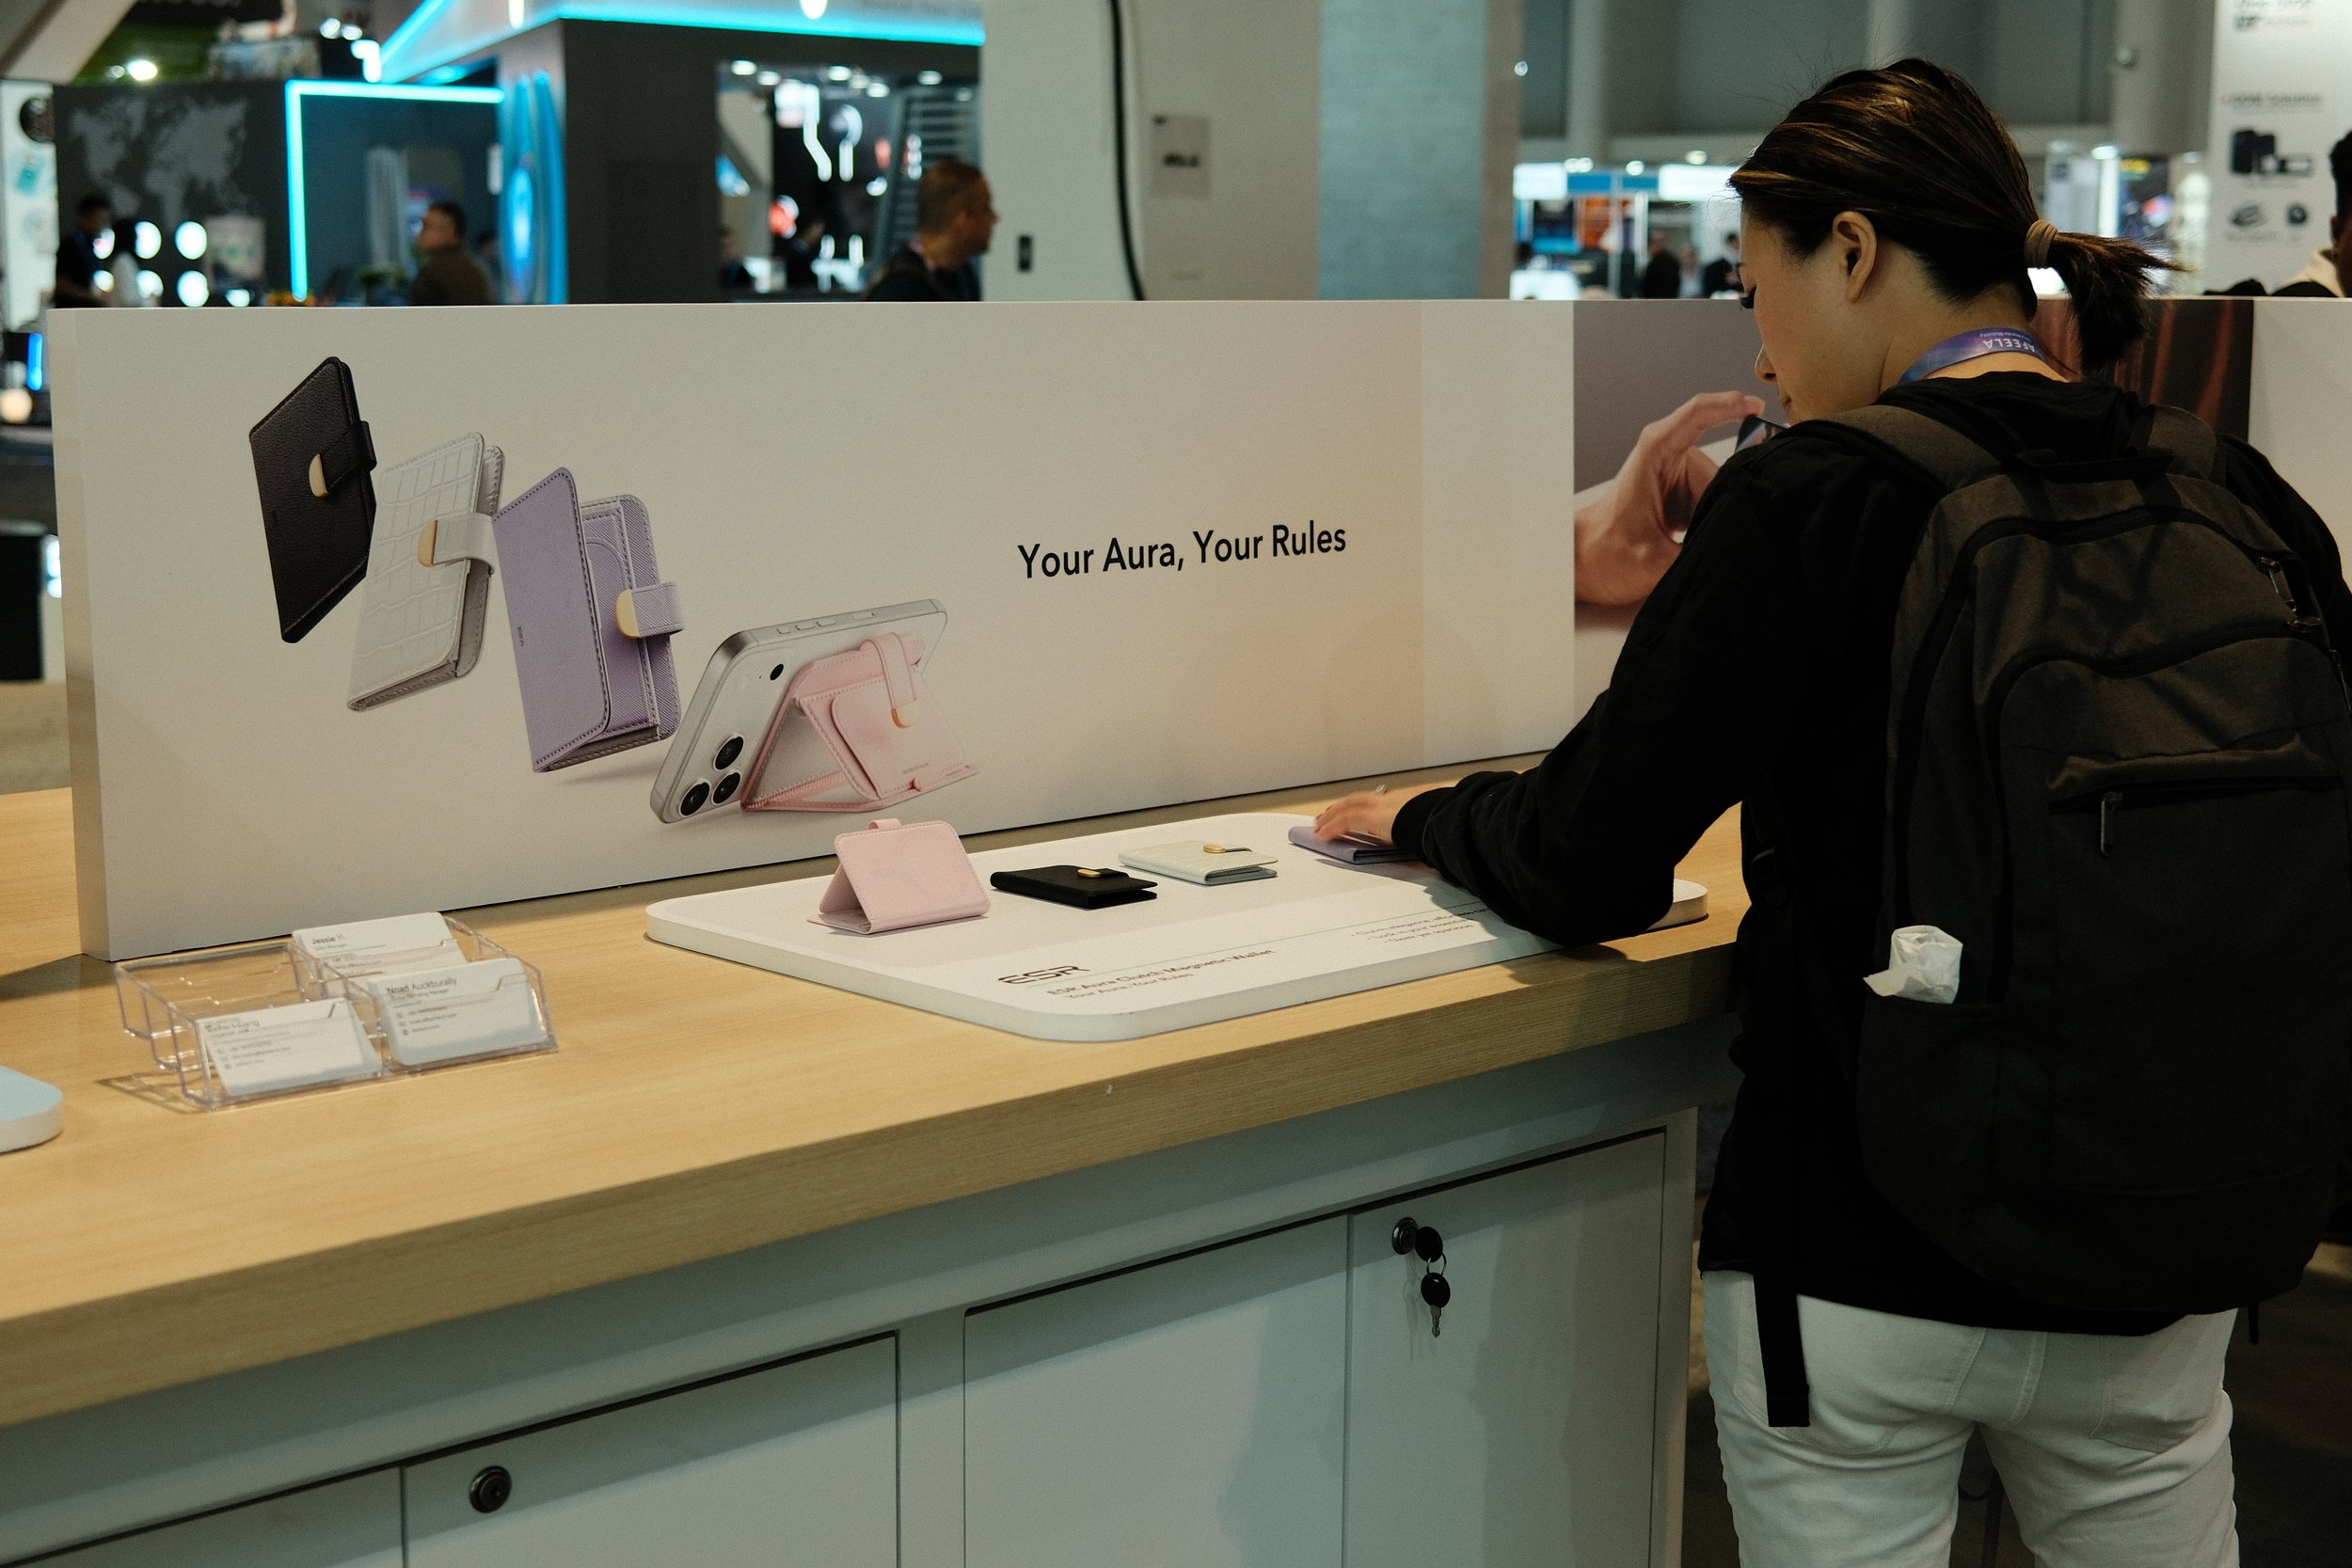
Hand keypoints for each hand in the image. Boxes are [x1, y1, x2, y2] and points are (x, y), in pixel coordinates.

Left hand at [1313, 783, 1444, 845]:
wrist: (1442, 818)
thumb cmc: (1443, 822)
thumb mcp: (1435, 823)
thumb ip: (1427, 831)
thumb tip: (1430, 847)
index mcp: (1407, 800)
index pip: (1379, 800)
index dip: (1364, 804)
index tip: (1356, 810)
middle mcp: (1391, 799)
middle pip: (1359, 799)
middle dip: (1342, 807)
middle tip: (1329, 815)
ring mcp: (1381, 805)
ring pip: (1349, 807)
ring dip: (1332, 816)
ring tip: (1320, 825)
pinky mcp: (1371, 816)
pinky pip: (1345, 821)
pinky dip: (1332, 827)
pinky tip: (1323, 835)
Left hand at [1574, 390, 1763, 606]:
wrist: (1587, 562)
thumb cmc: (1608, 553)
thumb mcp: (1653, 561)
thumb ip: (1697, 557)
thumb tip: (1734, 552)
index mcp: (1655, 452)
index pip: (1698, 414)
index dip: (1731, 405)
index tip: (1758, 406)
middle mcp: (1671, 455)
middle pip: (1723, 470)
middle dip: (1726, 504)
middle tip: (1702, 537)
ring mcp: (1682, 473)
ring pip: (1724, 491)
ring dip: (1717, 518)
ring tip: (1686, 544)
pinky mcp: (1688, 492)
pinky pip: (1718, 501)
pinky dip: (1714, 522)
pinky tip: (1695, 541)